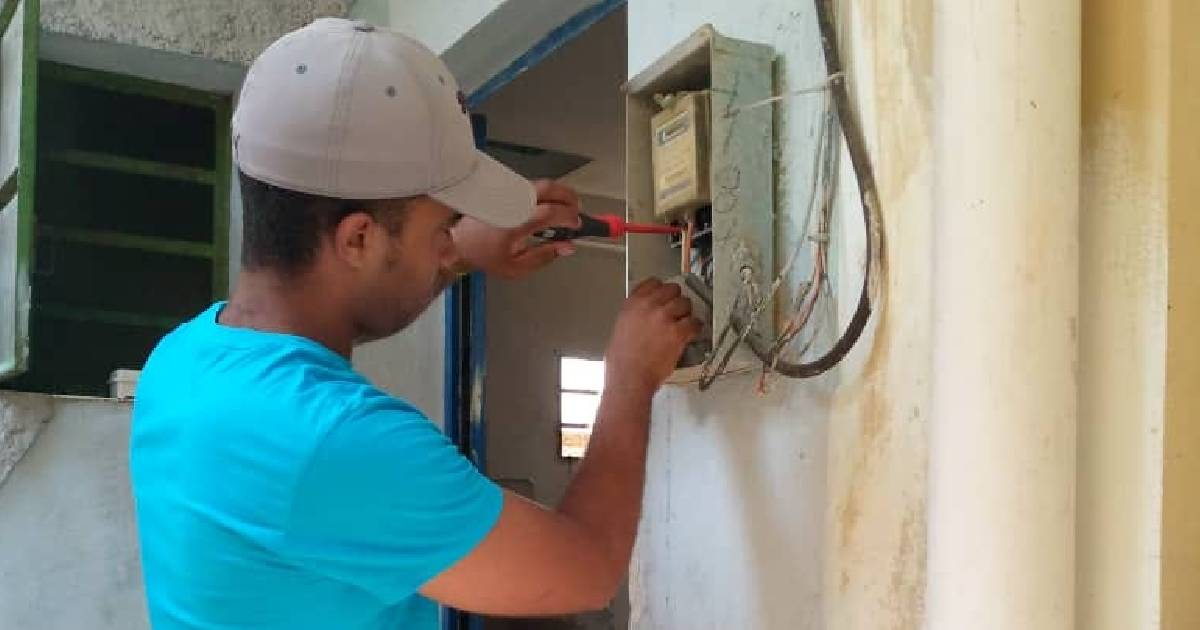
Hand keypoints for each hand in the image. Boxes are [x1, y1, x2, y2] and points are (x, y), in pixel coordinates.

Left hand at [449, 180, 581, 279]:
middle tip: (577, 211)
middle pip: (550, 188)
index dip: (569, 217)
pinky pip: (530, 186)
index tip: (577, 225)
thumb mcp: (516, 267)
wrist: (457, 241)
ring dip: (559, 193)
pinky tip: (548, 205)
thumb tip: (566, 247)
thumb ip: (544, 256)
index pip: (552, 212)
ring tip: (565, 209)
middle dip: (570, 198)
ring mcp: (508, 193)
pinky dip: (545, 193)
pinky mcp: (504, 189)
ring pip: (541, 184)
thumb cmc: (484, 255)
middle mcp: (513, 203)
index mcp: (516, 223)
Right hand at [605, 279, 702, 394]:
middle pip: (672, 290)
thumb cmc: (621, 361)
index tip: (665, 295)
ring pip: (685, 304)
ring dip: (686, 313)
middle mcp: (648, 306)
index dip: (661, 289)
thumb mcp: (621, 328)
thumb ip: (634, 316)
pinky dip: (695, 328)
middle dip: (676, 300)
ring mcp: (664, 317)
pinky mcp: (677, 332)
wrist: (629, 378)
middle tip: (677, 311)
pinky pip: (694, 322)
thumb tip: (645, 316)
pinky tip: (692, 333)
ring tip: (685, 323)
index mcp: (632, 304)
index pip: (652, 283)